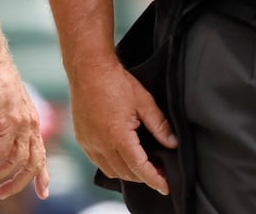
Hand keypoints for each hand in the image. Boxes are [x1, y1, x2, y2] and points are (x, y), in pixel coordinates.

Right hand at [0, 58, 50, 201]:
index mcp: (30, 124)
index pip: (40, 154)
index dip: (43, 175)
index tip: (43, 193)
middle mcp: (31, 124)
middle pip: (33, 163)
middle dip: (18, 183)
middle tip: (1, 192)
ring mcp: (23, 121)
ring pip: (17, 159)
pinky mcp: (11, 118)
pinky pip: (2, 149)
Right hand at [71, 57, 176, 195]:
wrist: (88, 70)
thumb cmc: (116, 82)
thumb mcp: (144, 101)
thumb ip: (159, 125)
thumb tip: (172, 143)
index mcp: (118, 136)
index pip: (140, 167)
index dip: (155, 179)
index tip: (166, 187)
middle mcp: (101, 144)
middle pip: (126, 173)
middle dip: (144, 176)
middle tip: (160, 172)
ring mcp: (89, 143)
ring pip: (111, 171)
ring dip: (128, 172)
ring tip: (143, 165)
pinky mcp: (82, 139)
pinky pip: (98, 162)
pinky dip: (112, 165)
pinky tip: (122, 157)